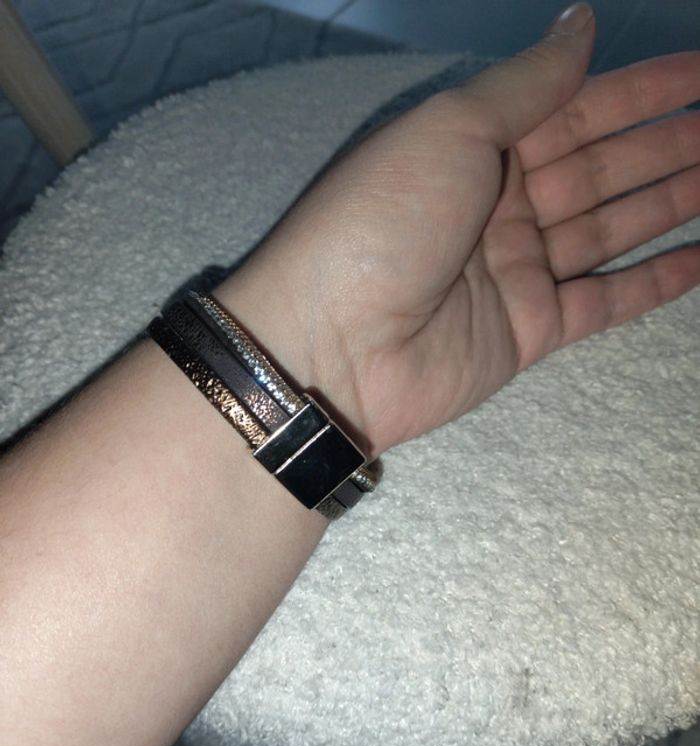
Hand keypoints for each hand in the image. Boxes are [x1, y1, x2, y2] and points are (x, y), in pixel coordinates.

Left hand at [216, 3, 699, 458]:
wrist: (335, 345)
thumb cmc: (385, 221)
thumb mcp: (451, 129)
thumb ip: (527, 84)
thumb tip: (583, 20)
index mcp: (476, 148)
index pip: (574, 107)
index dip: (641, 89)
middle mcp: (501, 205)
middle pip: (602, 167)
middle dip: (668, 145)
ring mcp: (517, 272)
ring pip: (611, 228)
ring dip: (672, 202)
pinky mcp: (530, 331)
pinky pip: (605, 300)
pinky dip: (653, 281)